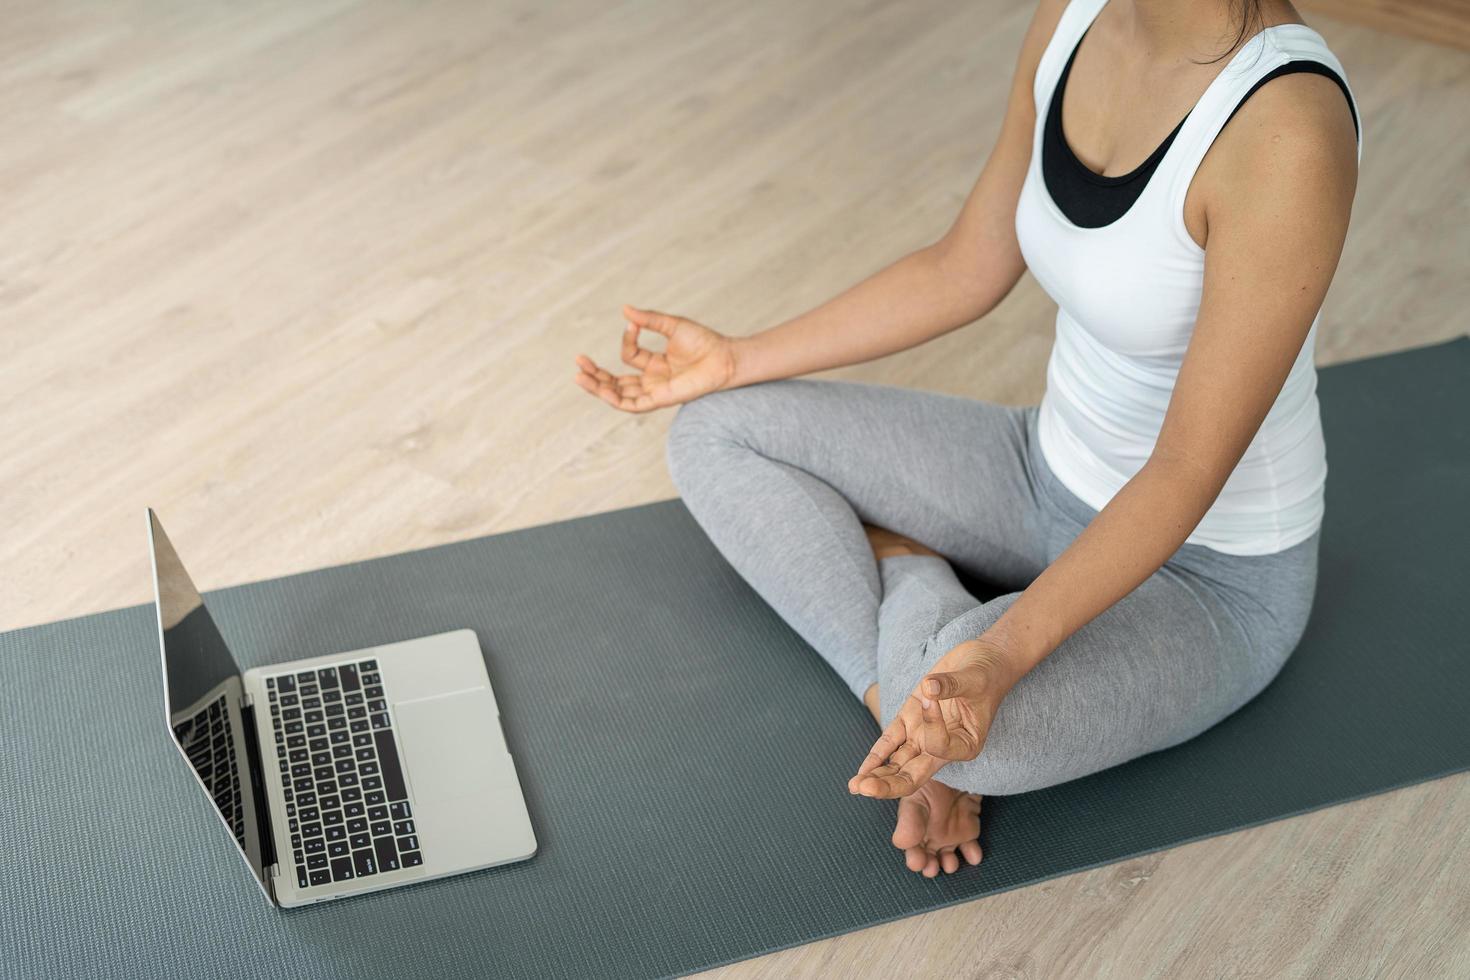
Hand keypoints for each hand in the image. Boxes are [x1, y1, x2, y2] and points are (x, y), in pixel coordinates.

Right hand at [573, 305, 737, 412]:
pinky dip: (616, 399)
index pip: (629, 355)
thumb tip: (625, 309)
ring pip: (620, 395)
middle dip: (596, 373)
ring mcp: (655, 391)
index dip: (627, 338)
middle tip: (577, 362)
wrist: (725, 358)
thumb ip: (649, 320)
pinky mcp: (661, 400)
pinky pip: (634, 405)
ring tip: (579, 376)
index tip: (633, 323)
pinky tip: (602, 389)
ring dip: (599, 387)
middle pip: (616, 381)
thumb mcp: (672, 325)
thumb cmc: (705, 342)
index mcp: (655, 363)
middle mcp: (653, 380)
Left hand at [849, 638, 1019, 797]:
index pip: (939, 747)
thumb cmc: (985, 674)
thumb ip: (951, 685)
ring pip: (898, 764)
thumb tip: (930, 687)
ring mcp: (923, 735)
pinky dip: (877, 755)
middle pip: (914, 776)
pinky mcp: (910, 720)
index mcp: (965, 745)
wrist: (982, 662)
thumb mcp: (974, 679)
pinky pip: (890, 742)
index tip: (933, 697)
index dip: (931, 726)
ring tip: (855, 786)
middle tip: (865, 790)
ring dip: (877, 776)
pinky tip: (862, 770)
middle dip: (889, 785)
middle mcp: (942, 747)